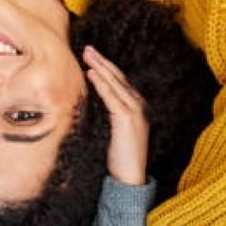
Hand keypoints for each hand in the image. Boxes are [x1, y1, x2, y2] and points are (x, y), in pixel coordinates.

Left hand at [83, 46, 147, 185]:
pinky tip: (92, 73)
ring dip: (101, 67)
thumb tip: (90, 100)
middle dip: (102, 62)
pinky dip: (102, 84)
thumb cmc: (118, 156)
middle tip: (87, 48)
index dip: (106, 67)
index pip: (119, 81)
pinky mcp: (127, 119)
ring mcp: (135, 111)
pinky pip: (112, 97)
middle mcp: (138, 105)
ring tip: (87, 55)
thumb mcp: (112, 129)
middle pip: (118, 78)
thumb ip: (108, 113)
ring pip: (115, 83)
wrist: (130, 177)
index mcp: (136, 107)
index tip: (92, 56)